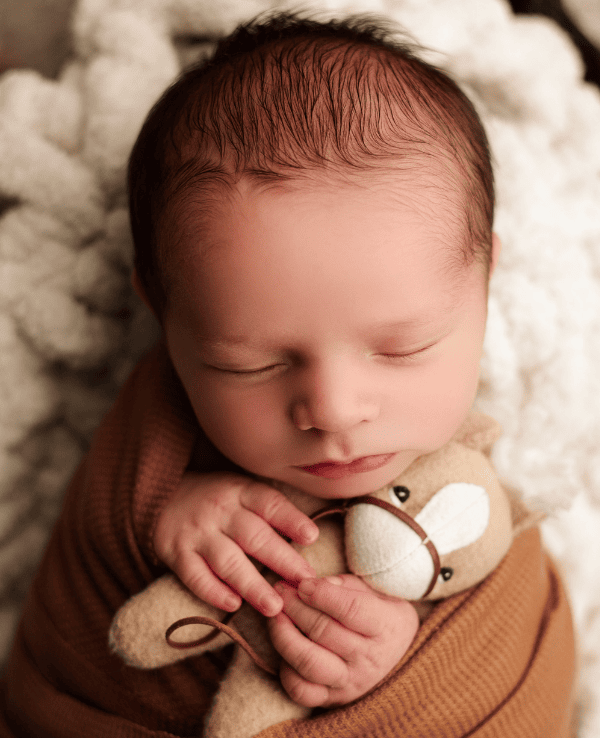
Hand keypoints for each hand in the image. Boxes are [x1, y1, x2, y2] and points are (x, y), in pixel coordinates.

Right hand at [154, 472, 318, 616]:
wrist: (162, 495)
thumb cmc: (218, 499)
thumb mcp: (242, 492)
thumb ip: (270, 511)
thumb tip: (311, 538)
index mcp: (241, 492)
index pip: (268, 503)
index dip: (290, 519)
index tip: (312, 537)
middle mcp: (220, 511)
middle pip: (254, 536)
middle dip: (282, 560)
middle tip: (305, 582)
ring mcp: (197, 532)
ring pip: (228, 561)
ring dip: (253, 585)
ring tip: (275, 606)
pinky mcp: (176, 553)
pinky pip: (195, 575)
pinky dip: (213, 591)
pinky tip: (232, 604)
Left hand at [268, 575, 418, 707]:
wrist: (399, 656)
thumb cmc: (381, 614)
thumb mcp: (376, 591)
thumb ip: (346, 585)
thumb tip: (313, 584)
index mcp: (386, 625)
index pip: (351, 609)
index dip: (321, 594)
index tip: (302, 581)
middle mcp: (369, 659)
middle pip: (323, 631)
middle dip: (295, 606)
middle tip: (280, 589)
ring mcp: (351, 683)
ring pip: (308, 663)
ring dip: (284, 634)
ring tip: (275, 614)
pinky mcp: (333, 699)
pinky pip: (301, 690)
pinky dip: (285, 669)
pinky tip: (284, 646)